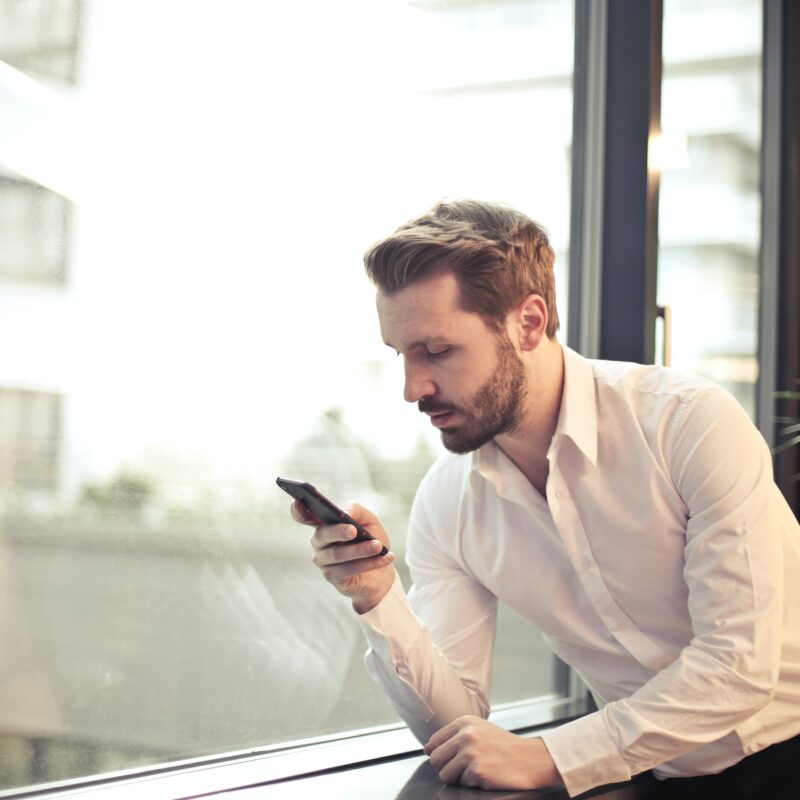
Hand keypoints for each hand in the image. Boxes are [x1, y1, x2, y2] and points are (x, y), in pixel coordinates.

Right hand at [291, 500, 394, 612]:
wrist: (383, 570)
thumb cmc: (371, 540)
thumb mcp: (369, 520)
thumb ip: (356, 510)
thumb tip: (344, 514)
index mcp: (324, 523)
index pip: (304, 516)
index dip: (298, 510)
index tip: (298, 502)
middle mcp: (319, 541)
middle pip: (322, 534)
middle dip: (338, 532)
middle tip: (353, 530)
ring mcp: (323, 560)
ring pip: (337, 554)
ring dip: (360, 550)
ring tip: (378, 546)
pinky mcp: (332, 577)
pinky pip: (347, 570)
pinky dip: (368, 563)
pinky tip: (384, 558)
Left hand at [424, 716, 562, 790]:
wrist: (531, 758)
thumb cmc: (505, 746)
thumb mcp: (480, 729)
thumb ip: (456, 735)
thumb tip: (430, 749)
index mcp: (464, 722)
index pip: (434, 742)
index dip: (437, 754)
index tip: (446, 759)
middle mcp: (465, 735)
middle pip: (436, 760)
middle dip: (446, 768)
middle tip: (463, 768)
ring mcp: (470, 753)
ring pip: (445, 775)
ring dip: (458, 778)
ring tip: (476, 771)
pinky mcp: (477, 772)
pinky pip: (462, 784)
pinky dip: (472, 783)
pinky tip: (486, 775)